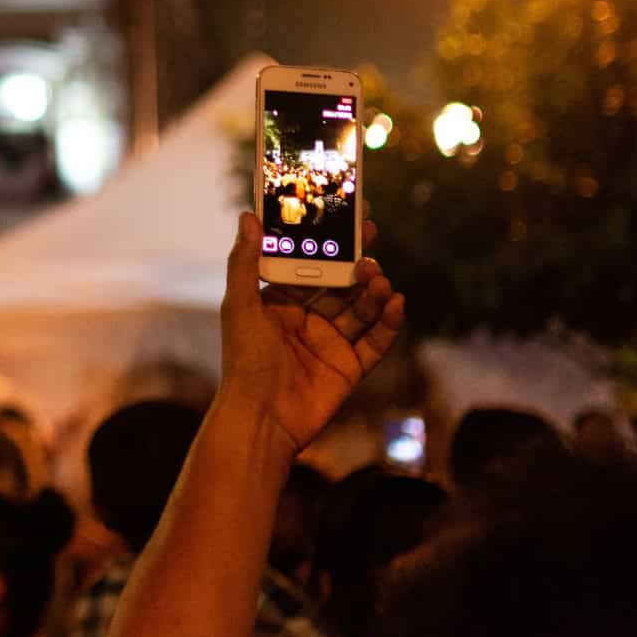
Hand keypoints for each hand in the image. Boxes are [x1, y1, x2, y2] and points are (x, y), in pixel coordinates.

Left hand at [219, 212, 404, 453]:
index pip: (309, 266)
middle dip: (355, 265)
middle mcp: (307, 319)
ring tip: (379, 277)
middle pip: (340, 285)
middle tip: (368, 243)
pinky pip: (375, 341)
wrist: (262, 418)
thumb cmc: (244, 361)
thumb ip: (245, 262)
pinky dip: (388, 323)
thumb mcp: (240, 306)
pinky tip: (396, 304)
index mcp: (279, 302)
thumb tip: (248, 217)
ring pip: (361, 309)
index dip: (326, 245)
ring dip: (373, 291)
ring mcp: (330, 343)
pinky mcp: (349, 367)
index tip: (343, 220)